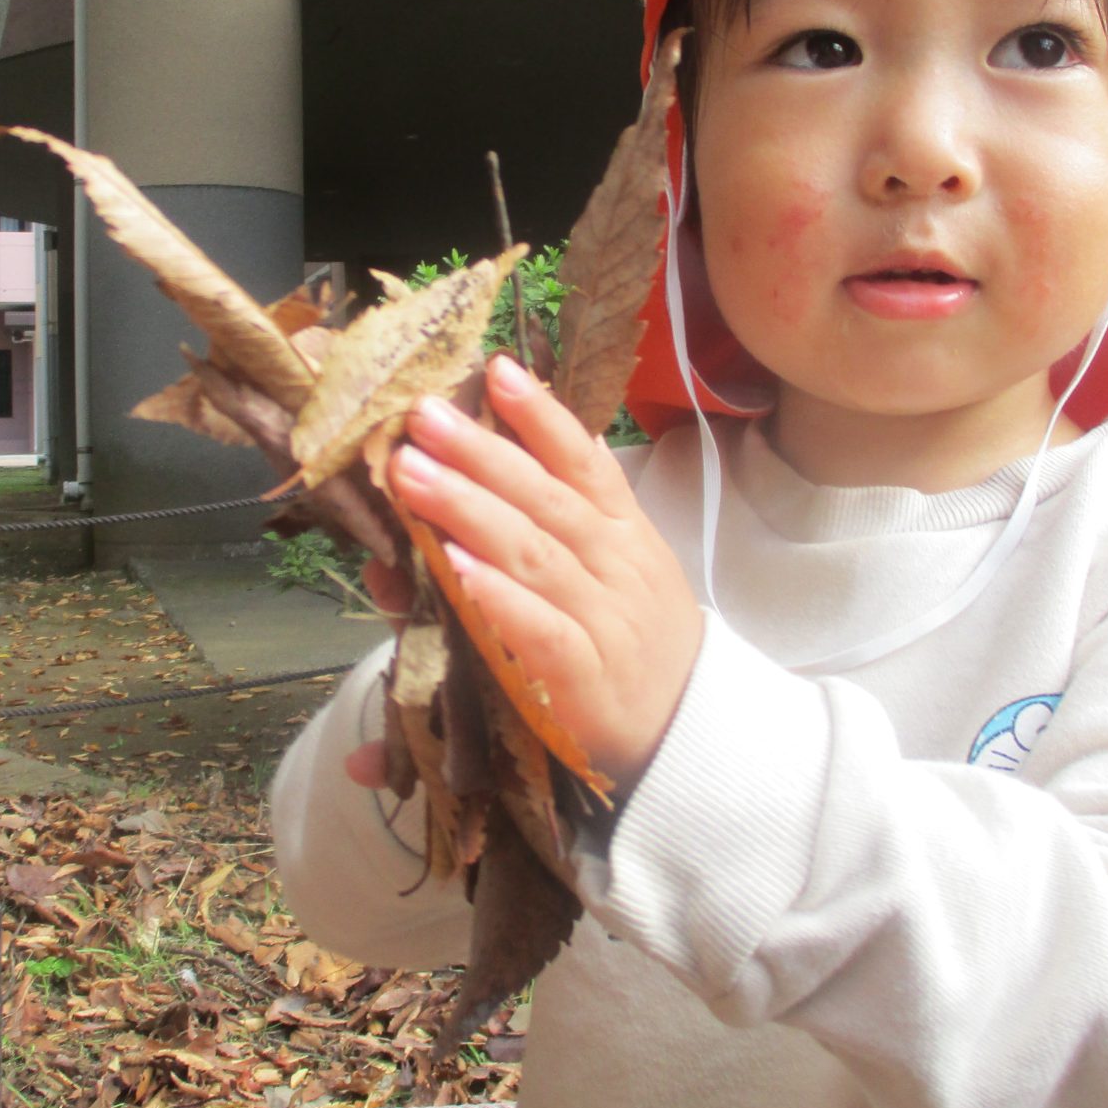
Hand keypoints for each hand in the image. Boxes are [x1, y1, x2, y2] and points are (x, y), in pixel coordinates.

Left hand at [372, 353, 703, 793]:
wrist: (693, 738)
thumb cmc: (634, 647)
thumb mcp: (611, 575)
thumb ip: (550, 529)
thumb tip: (477, 483)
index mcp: (622, 534)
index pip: (583, 462)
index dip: (541, 415)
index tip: (497, 370)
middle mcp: (616, 567)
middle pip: (545, 499)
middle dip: (481, 452)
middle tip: (421, 416)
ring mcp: (604, 622)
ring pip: (535, 555)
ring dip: (469, 511)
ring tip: (413, 477)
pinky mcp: (586, 682)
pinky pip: (541, 632)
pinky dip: (500, 599)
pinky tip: (457, 571)